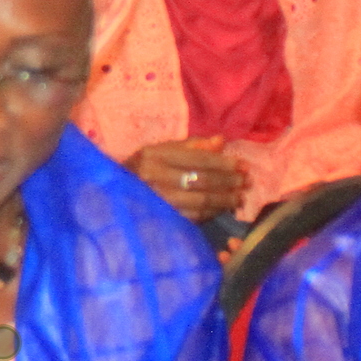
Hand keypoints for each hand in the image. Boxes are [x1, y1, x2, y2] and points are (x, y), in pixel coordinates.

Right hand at [131, 138, 248, 221]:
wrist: (114, 193)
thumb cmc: (143, 168)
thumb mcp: (161, 150)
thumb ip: (191, 146)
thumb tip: (221, 142)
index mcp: (154, 156)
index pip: (197, 159)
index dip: (224, 163)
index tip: (244, 165)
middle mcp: (154, 178)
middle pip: (201, 181)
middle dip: (228, 182)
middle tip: (247, 182)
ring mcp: (158, 201)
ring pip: (200, 201)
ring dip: (225, 200)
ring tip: (240, 197)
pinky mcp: (163, 219)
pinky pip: (195, 216)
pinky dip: (212, 212)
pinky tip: (223, 209)